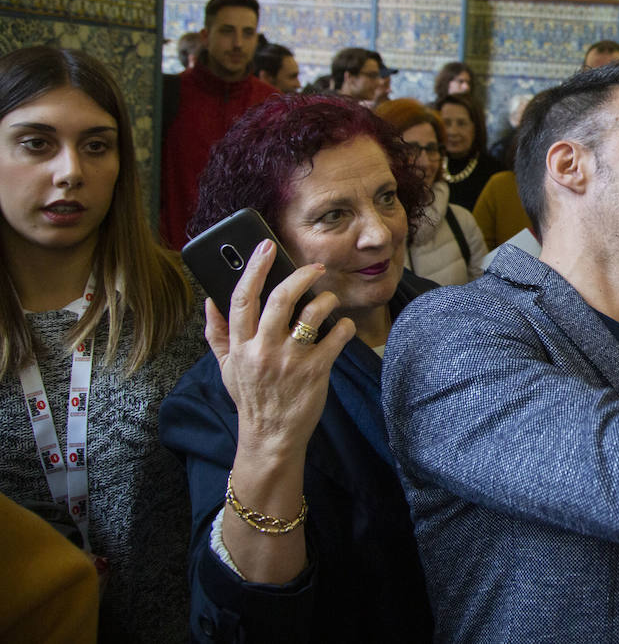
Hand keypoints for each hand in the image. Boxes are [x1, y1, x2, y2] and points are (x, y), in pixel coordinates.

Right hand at [206, 240, 354, 460]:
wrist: (271, 437)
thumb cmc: (250, 398)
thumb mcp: (227, 367)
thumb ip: (217, 333)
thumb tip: (209, 300)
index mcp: (240, 345)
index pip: (241, 298)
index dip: (253, 268)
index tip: (266, 246)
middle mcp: (263, 349)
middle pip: (280, 298)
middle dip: (301, 275)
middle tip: (315, 267)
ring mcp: (290, 360)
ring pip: (312, 313)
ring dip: (326, 299)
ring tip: (329, 300)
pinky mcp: (316, 371)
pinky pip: (335, 336)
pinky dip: (344, 326)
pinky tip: (343, 327)